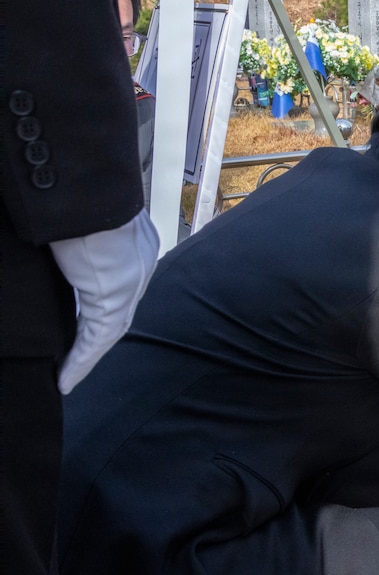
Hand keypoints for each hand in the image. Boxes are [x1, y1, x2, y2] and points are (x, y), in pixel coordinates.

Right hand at [49, 210, 158, 393]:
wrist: (89, 195)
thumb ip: (70, 236)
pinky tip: (66, 379)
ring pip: (107, 330)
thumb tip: (46, 239)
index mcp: (130, 244)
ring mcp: (128, 283)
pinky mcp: (112, 299)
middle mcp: (136, 266)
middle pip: (113, 311)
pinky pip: (97, 340)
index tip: (77, 323)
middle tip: (70, 359)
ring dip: (86, 354)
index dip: (95, 306)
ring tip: (66, 375)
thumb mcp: (74, 219)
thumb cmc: (76, 196)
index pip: (113, 284)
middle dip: (92, 336)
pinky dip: (81, 360)